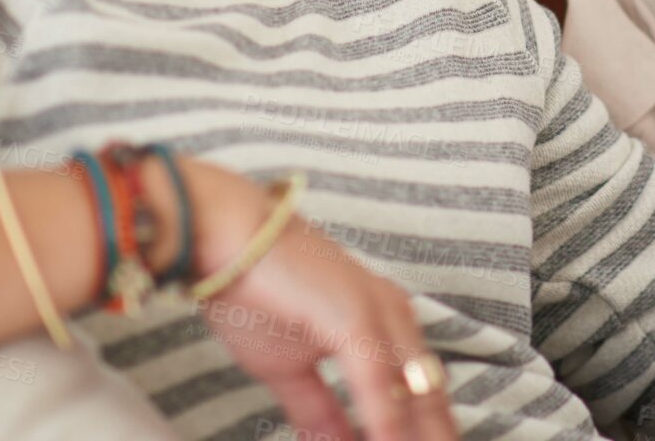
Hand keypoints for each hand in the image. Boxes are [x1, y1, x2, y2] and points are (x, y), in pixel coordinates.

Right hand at [178, 159, 458, 440]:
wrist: (222, 234)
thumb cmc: (252, 288)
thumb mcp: (289, 369)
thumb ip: (320, 413)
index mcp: (388, 323)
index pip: (424, 399)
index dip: (427, 438)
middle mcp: (396, 316)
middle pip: (432, 402)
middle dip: (431, 440)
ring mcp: (381, 314)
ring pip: (419, 398)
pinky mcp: (358, 317)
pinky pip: (380, 387)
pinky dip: (387, 429)